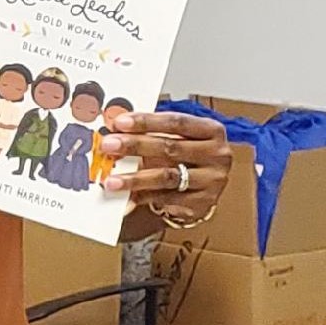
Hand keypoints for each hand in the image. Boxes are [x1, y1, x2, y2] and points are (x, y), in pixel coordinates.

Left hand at [98, 111, 230, 224]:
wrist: (203, 189)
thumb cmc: (186, 156)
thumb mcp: (177, 138)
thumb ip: (152, 132)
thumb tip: (115, 130)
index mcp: (211, 130)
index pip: (176, 122)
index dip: (146, 121)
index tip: (120, 122)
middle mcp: (217, 154)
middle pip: (170, 147)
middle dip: (135, 145)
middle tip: (109, 146)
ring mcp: (212, 180)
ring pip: (167, 177)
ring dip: (135, 178)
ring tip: (111, 180)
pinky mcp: (203, 203)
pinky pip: (167, 199)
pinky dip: (143, 197)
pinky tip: (126, 196)